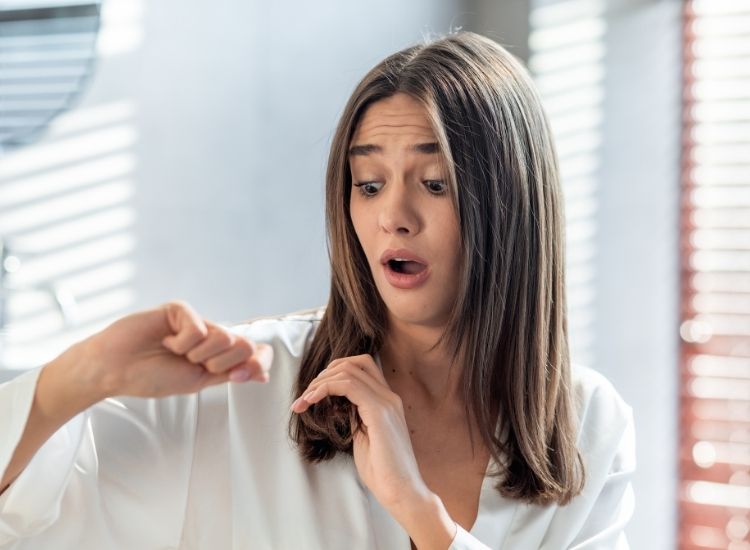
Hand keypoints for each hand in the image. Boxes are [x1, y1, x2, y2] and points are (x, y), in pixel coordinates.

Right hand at [79, 301, 272, 399]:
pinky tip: (164, 341)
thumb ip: (231, 373)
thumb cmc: (152, 376)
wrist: (116, 370)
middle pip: (244, 345)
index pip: (255, 350)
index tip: (241, 375)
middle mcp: (211, 334)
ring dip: (197, 354)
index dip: (259, 361)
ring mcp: (197, 320)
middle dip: (219, 364)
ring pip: (224, 336)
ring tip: (175, 353)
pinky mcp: (181, 309)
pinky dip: (180, 343)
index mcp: (218, 353)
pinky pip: (199, 329)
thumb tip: (264, 374)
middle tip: (192, 364)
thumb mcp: (199, 380)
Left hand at [289, 354, 429, 511]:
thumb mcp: (363, 437)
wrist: (402, 492)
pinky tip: (312, 401)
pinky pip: (349, 386)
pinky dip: (325, 388)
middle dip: (325, 373)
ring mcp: (386, 403)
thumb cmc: (383, 472)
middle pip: (355, 362)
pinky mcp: (379, 413)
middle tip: (306, 396)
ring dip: (320, 382)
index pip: (361, 367)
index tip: (314, 393)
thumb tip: (338, 403)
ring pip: (348, 370)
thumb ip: (355, 416)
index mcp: (387, 401)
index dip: (334, 373)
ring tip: (304, 400)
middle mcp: (389, 396)